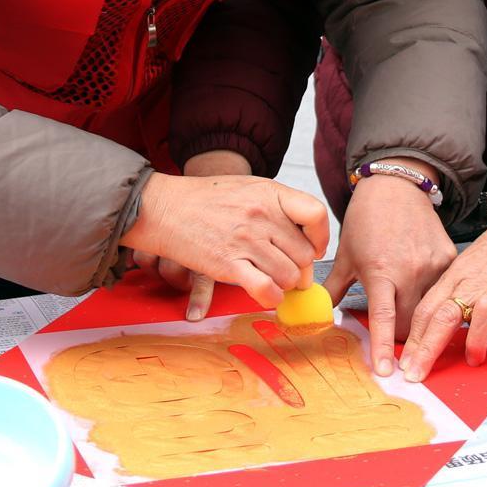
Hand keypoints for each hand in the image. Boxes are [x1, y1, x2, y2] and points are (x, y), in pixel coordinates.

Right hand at [123, 166, 328, 309]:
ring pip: (288, 276)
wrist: (165, 207)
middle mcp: (261, 215)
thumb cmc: (208, 199)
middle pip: (304, 254)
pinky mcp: (228, 265)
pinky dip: (271, 298)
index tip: (313, 248)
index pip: (316, 215)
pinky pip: (266, 290)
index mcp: (270, 193)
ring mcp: (245, 240)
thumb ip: (280, 209)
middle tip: (288, 272)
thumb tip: (307, 244)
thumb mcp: (249, 188)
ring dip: (284, 284)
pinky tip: (265, 294)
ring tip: (271, 279)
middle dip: (300, 269)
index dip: (320, 238)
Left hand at [325, 163, 455, 377]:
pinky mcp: (449, 259)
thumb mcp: (346, 255)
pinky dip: (432, 297)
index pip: (382, 318)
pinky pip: (443, 291)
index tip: (386, 372)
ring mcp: (433, 265)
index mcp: (381, 271)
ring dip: (417, 319)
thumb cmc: (367, 219)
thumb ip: (335, 289)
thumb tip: (320, 316)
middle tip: (390, 337)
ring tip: (405, 310)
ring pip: (430, 311)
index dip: (383, 347)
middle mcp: (410, 271)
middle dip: (400, 338)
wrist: (396, 186)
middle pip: (410, 325)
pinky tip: (420, 286)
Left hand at [398, 190, 486, 380]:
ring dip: (475, 339)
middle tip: (418, 373)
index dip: (413, 339)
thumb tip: (431, 334)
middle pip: (445, 314)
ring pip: (481, 312)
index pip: (426, 310)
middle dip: (428, 347)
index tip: (405, 363)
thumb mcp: (463, 270)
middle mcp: (473, 283)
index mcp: (454, 279)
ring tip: (473, 359)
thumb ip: (449, 299)